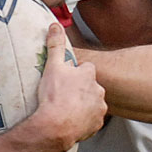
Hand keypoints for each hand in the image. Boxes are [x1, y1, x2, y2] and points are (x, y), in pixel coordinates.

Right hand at [35, 23, 106, 146]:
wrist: (56, 126)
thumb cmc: (54, 96)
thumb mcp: (52, 66)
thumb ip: (55, 44)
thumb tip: (55, 26)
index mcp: (89, 74)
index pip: (85, 68)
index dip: (75, 73)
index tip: (65, 79)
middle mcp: (98, 90)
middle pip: (90, 86)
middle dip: (80, 89)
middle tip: (63, 95)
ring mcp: (99, 108)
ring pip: (92, 102)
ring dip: (83, 104)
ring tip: (66, 109)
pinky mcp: (97, 124)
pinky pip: (92, 119)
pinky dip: (84, 120)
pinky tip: (72, 120)